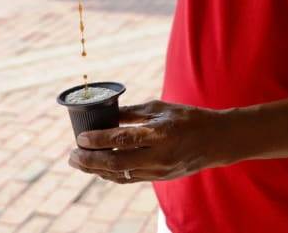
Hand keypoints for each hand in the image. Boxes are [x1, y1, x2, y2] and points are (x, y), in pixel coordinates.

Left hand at [68, 100, 231, 183]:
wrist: (216, 141)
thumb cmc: (188, 118)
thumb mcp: (161, 108)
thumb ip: (132, 113)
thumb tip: (106, 113)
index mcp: (159, 133)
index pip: (122, 139)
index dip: (98, 140)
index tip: (80, 137)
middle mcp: (158, 155)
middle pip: (116, 163)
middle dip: (90, 160)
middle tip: (71, 155)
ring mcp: (159, 170)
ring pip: (120, 175)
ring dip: (96, 170)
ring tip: (78, 162)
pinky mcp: (159, 178)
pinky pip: (129, 179)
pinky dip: (111, 174)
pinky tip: (98, 169)